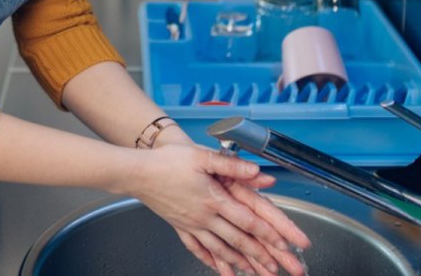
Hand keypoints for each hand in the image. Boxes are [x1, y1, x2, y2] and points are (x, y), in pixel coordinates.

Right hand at [125, 145, 310, 275]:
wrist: (137, 173)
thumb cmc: (168, 162)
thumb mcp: (202, 157)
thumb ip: (232, 166)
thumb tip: (258, 172)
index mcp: (214, 199)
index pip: (247, 221)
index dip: (267, 233)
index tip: (283, 243)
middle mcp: (204, 217)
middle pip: (237, 240)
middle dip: (259, 256)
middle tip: (275, 268)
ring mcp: (191, 225)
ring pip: (219, 249)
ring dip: (238, 262)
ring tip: (252, 272)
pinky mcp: (179, 227)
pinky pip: (196, 248)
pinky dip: (209, 260)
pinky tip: (216, 267)